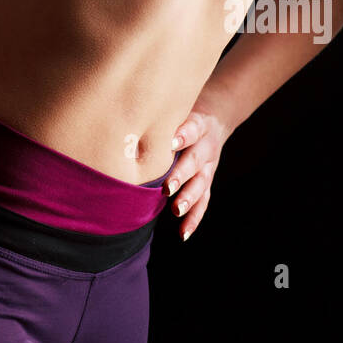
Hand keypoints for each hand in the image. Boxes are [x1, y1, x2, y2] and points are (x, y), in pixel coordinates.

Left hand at [165, 107, 231, 240]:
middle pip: (195, 161)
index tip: (170, 142)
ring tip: (176, 210)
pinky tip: (183, 233)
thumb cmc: (183, 115)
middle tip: (167, 187)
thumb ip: (160, 117)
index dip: (182, 135)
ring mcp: (208, 167)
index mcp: (198, 124)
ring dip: (188, 199)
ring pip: (201, 184)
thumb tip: (127, 124)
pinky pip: (204, 202)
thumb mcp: (177, 109)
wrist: (214, 119)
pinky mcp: (207, 181)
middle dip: (181, 174)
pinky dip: (194, 218)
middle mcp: (205, 147)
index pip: (192, 128)